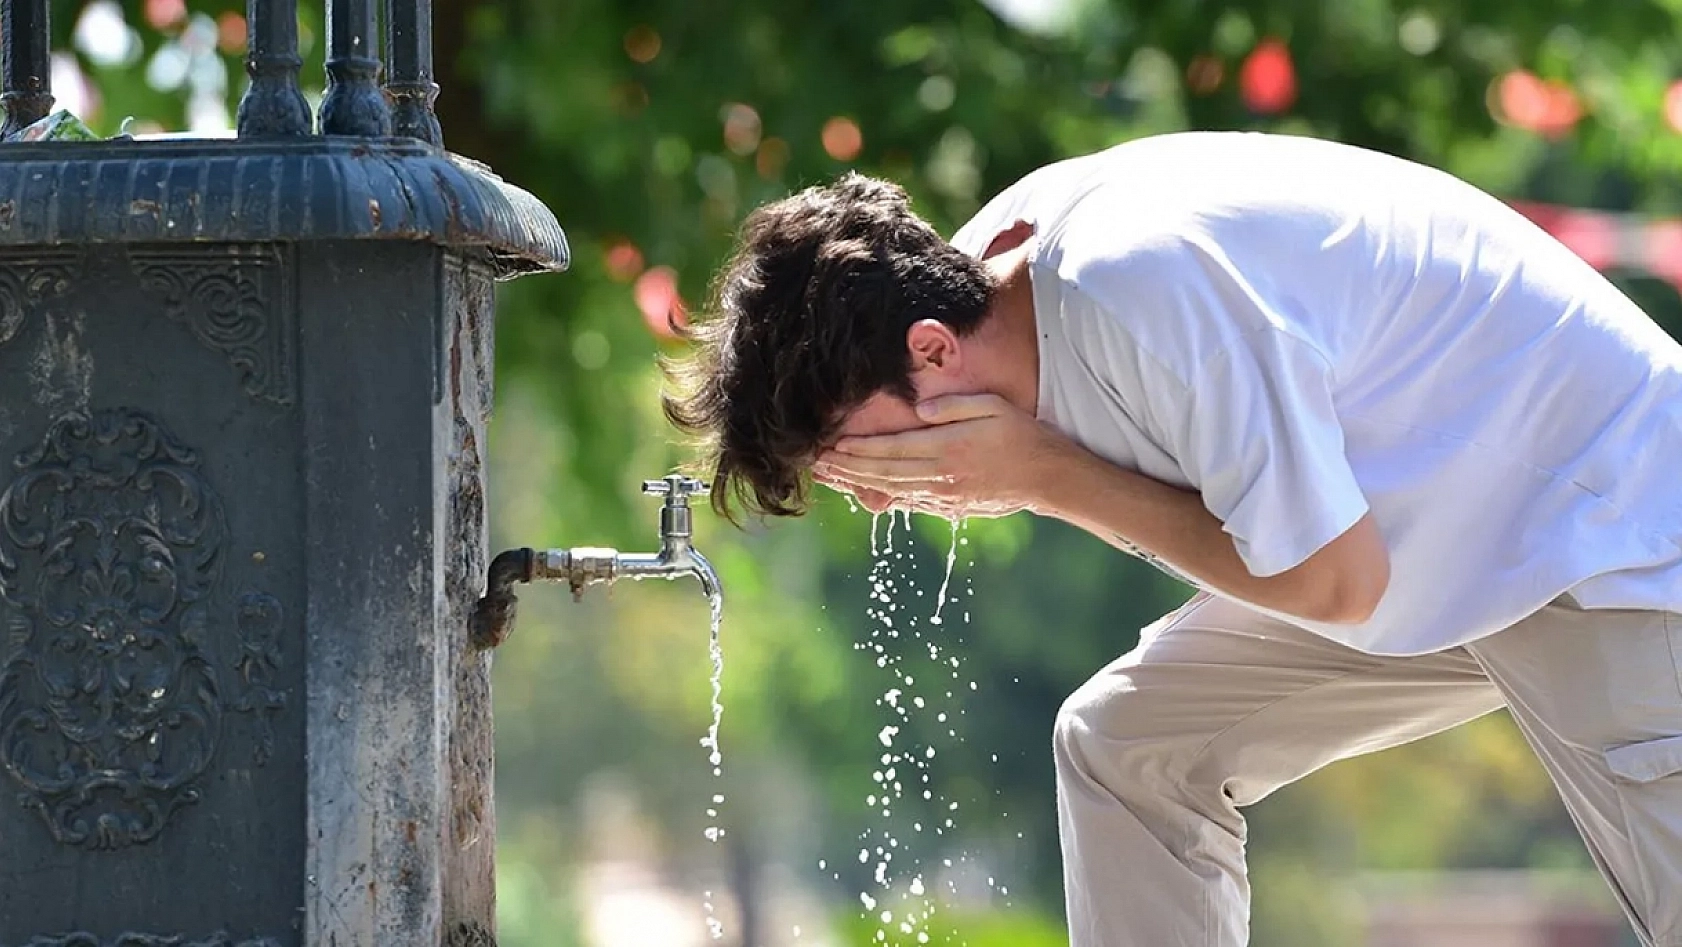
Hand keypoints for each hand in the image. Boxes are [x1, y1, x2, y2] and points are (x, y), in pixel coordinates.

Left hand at [814, 393, 1071, 518]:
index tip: (831, 445)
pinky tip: (864, 491)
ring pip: (890, 489)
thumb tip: (919, 408)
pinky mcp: (950, 506)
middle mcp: (941, 474)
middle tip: (816, 463)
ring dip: (856, 483)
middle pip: (883, 472)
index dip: (858, 448)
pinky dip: (882, 496)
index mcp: (948, 447)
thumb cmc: (1022, 434)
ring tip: (830, 477)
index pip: (892, 448)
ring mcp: (944, 494)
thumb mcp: (993, 407)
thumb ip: (954, 406)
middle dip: (846, 468)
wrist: (1048, 477)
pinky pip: (908, 501)